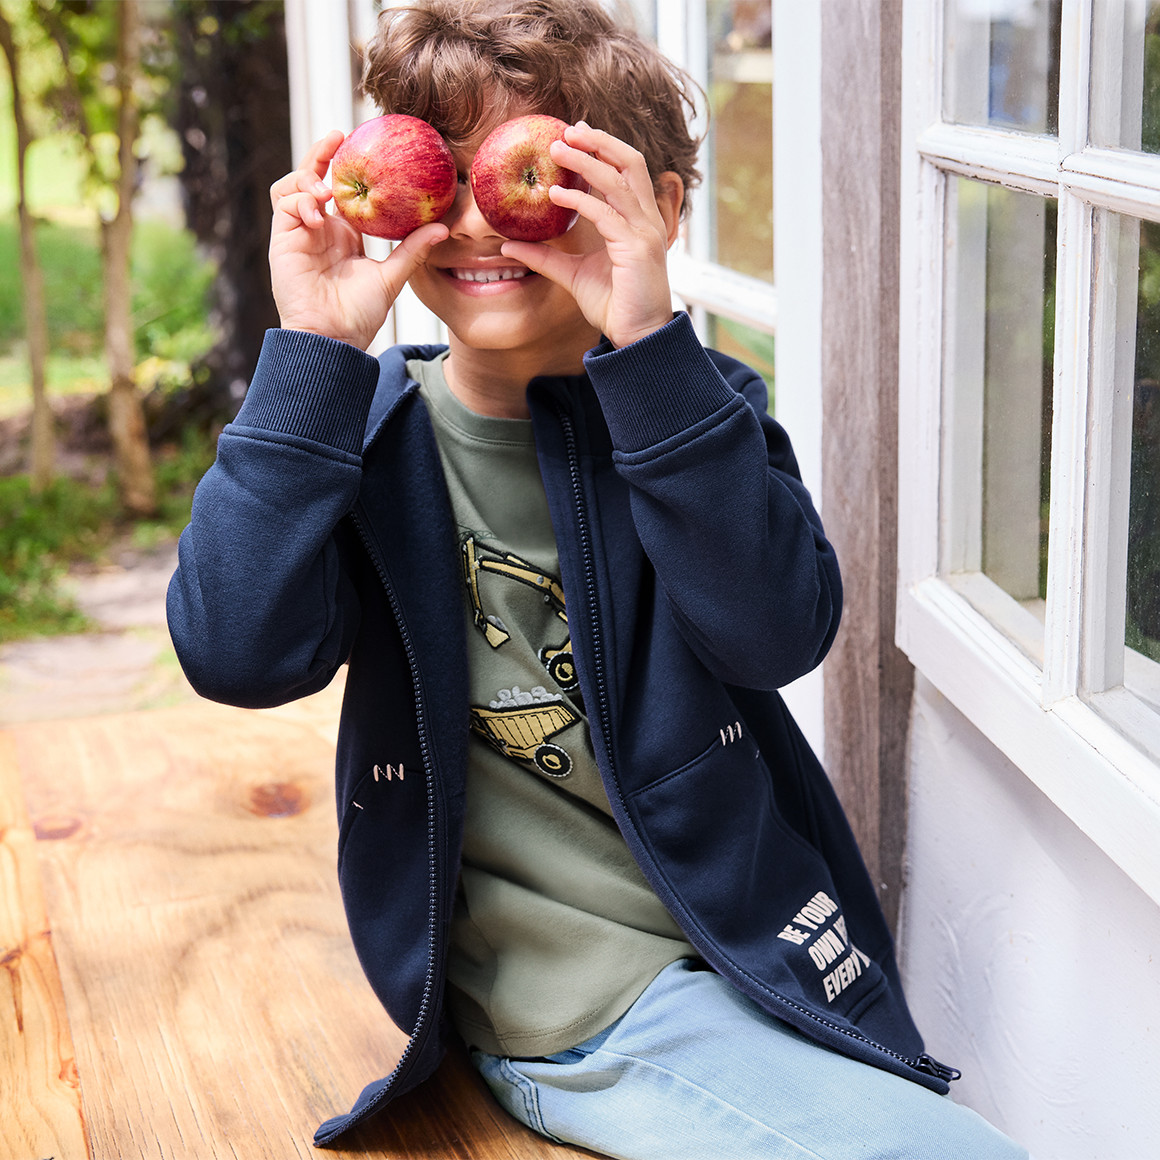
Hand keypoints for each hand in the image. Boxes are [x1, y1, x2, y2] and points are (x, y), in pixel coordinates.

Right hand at [268, 131, 448, 350]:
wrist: (334, 338)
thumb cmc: (360, 314)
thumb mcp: (391, 277)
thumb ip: (413, 250)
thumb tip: (443, 228)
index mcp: (344, 235)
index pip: (342, 191)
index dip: (347, 167)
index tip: (363, 146)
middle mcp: (319, 230)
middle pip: (312, 179)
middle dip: (320, 155)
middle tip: (339, 138)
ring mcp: (299, 234)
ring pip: (291, 186)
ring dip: (306, 176)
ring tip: (327, 188)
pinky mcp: (283, 241)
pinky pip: (284, 204)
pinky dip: (300, 199)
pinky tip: (319, 210)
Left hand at [497, 122, 681, 349]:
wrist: (637, 336)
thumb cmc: (613, 305)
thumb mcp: (572, 275)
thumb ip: (545, 257)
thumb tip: (508, 244)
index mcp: (638, 219)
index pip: (625, 170)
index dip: (603, 147)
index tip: (574, 133)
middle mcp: (646, 220)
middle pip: (630, 162)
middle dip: (600, 141)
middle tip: (567, 129)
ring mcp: (645, 232)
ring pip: (619, 180)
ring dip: (587, 160)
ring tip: (557, 148)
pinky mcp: (637, 248)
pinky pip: (605, 214)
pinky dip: (579, 200)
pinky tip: (554, 195)